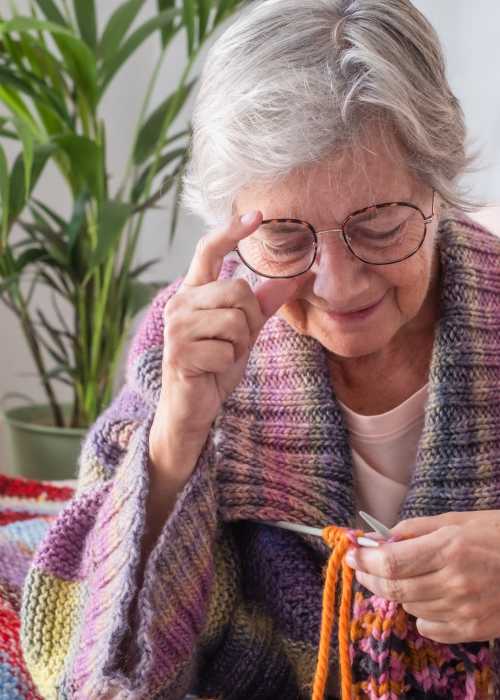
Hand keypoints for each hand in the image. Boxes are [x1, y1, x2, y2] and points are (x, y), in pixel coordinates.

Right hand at [149, 210, 301, 473]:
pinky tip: (212, 370)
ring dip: (239, 344)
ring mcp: (177, 328)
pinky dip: (228, 363)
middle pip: (237, 291)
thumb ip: (263, 304)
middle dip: (248, 320)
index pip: (209, 250)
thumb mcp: (243, 330)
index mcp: (194, 292)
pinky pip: (227, 349)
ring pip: (235, 320)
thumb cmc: (214, 363)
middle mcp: (180, 303)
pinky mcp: (180, 353)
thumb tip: (294, 277)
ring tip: (221, 355)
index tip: (258, 214)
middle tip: (234, 341)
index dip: (232, 232)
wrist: (192, 405)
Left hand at [346, 510, 499, 642]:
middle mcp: (454, 583)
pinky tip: (428, 596)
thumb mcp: (457, 521)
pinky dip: (420, 612)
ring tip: (403, 576)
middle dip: (369, 576)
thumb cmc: (498, 535)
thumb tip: (379, 537)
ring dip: (396, 591)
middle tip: (361, 566)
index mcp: (449, 549)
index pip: (390, 562)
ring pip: (409, 606)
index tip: (350, 553)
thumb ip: (416, 528)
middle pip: (394, 587)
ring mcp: (464, 611)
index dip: (364, 559)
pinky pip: (429, 627)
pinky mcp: (473, 630)